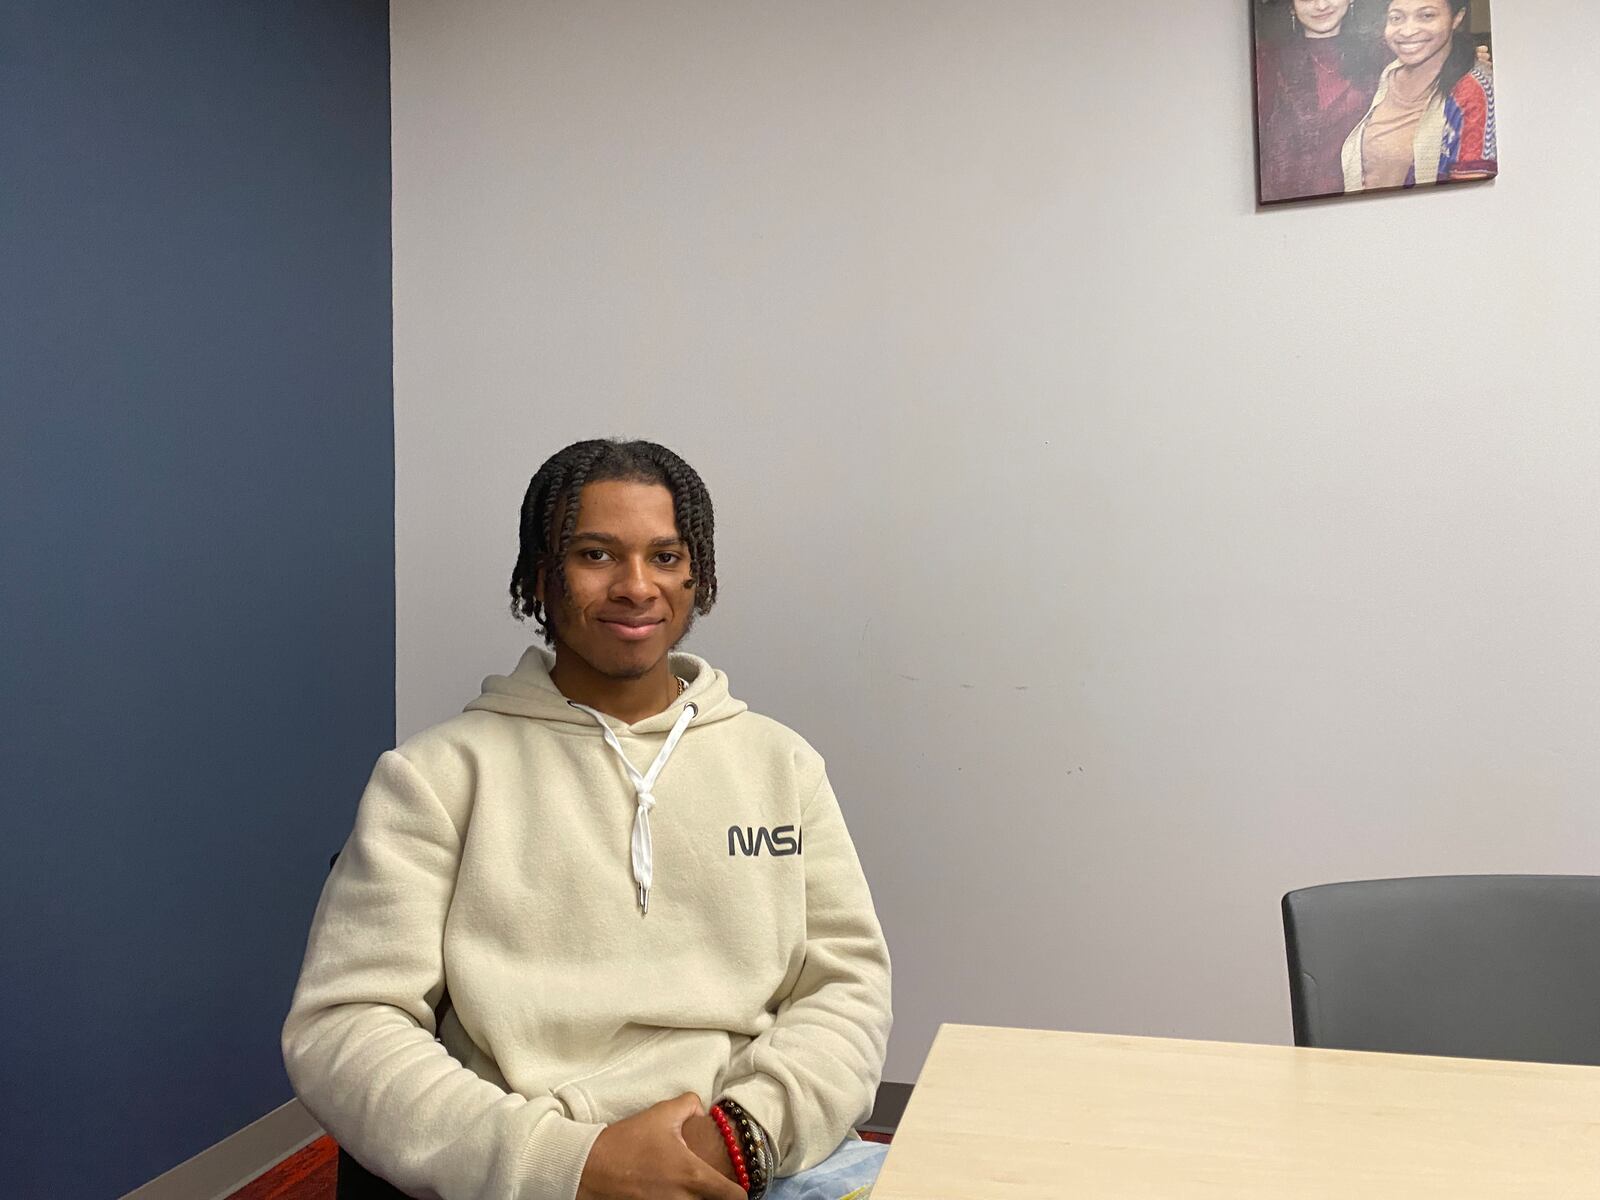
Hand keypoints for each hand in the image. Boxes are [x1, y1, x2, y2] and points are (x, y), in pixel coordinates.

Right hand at [578, 1093, 746, 1199]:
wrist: (590, 1166)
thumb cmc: (628, 1140)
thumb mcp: (662, 1113)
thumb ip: (690, 1105)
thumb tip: (703, 1110)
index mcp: (692, 1175)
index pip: (735, 1197)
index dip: (741, 1190)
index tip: (738, 1184)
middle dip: (716, 1196)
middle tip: (712, 1184)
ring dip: (696, 1199)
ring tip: (686, 1185)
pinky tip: (669, 1190)